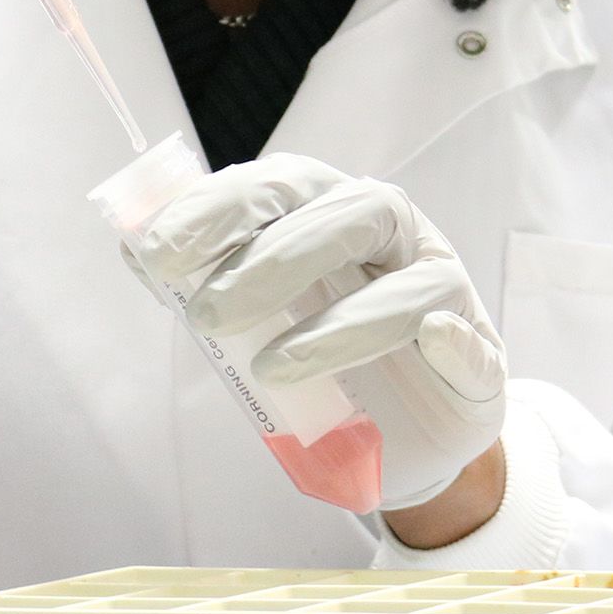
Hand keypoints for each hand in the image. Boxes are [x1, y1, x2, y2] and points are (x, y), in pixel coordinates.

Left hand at [134, 155, 506, 518]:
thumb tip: (133, 247)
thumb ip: (207, 275)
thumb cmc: (318, 349)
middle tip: (207, 315)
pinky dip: (453, 341)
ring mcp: (441, 287)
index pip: (275, 185)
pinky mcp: (479, 351)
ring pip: (408, 278)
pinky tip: (432, 343)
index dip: (217, 208)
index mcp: (326, 209)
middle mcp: (389, 233)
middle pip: (342, 215)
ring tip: (273, 367)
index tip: (157, 254)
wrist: (397, 428)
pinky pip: (472, 341)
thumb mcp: (256, 313)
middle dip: (269, 259)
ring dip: (339, 321)